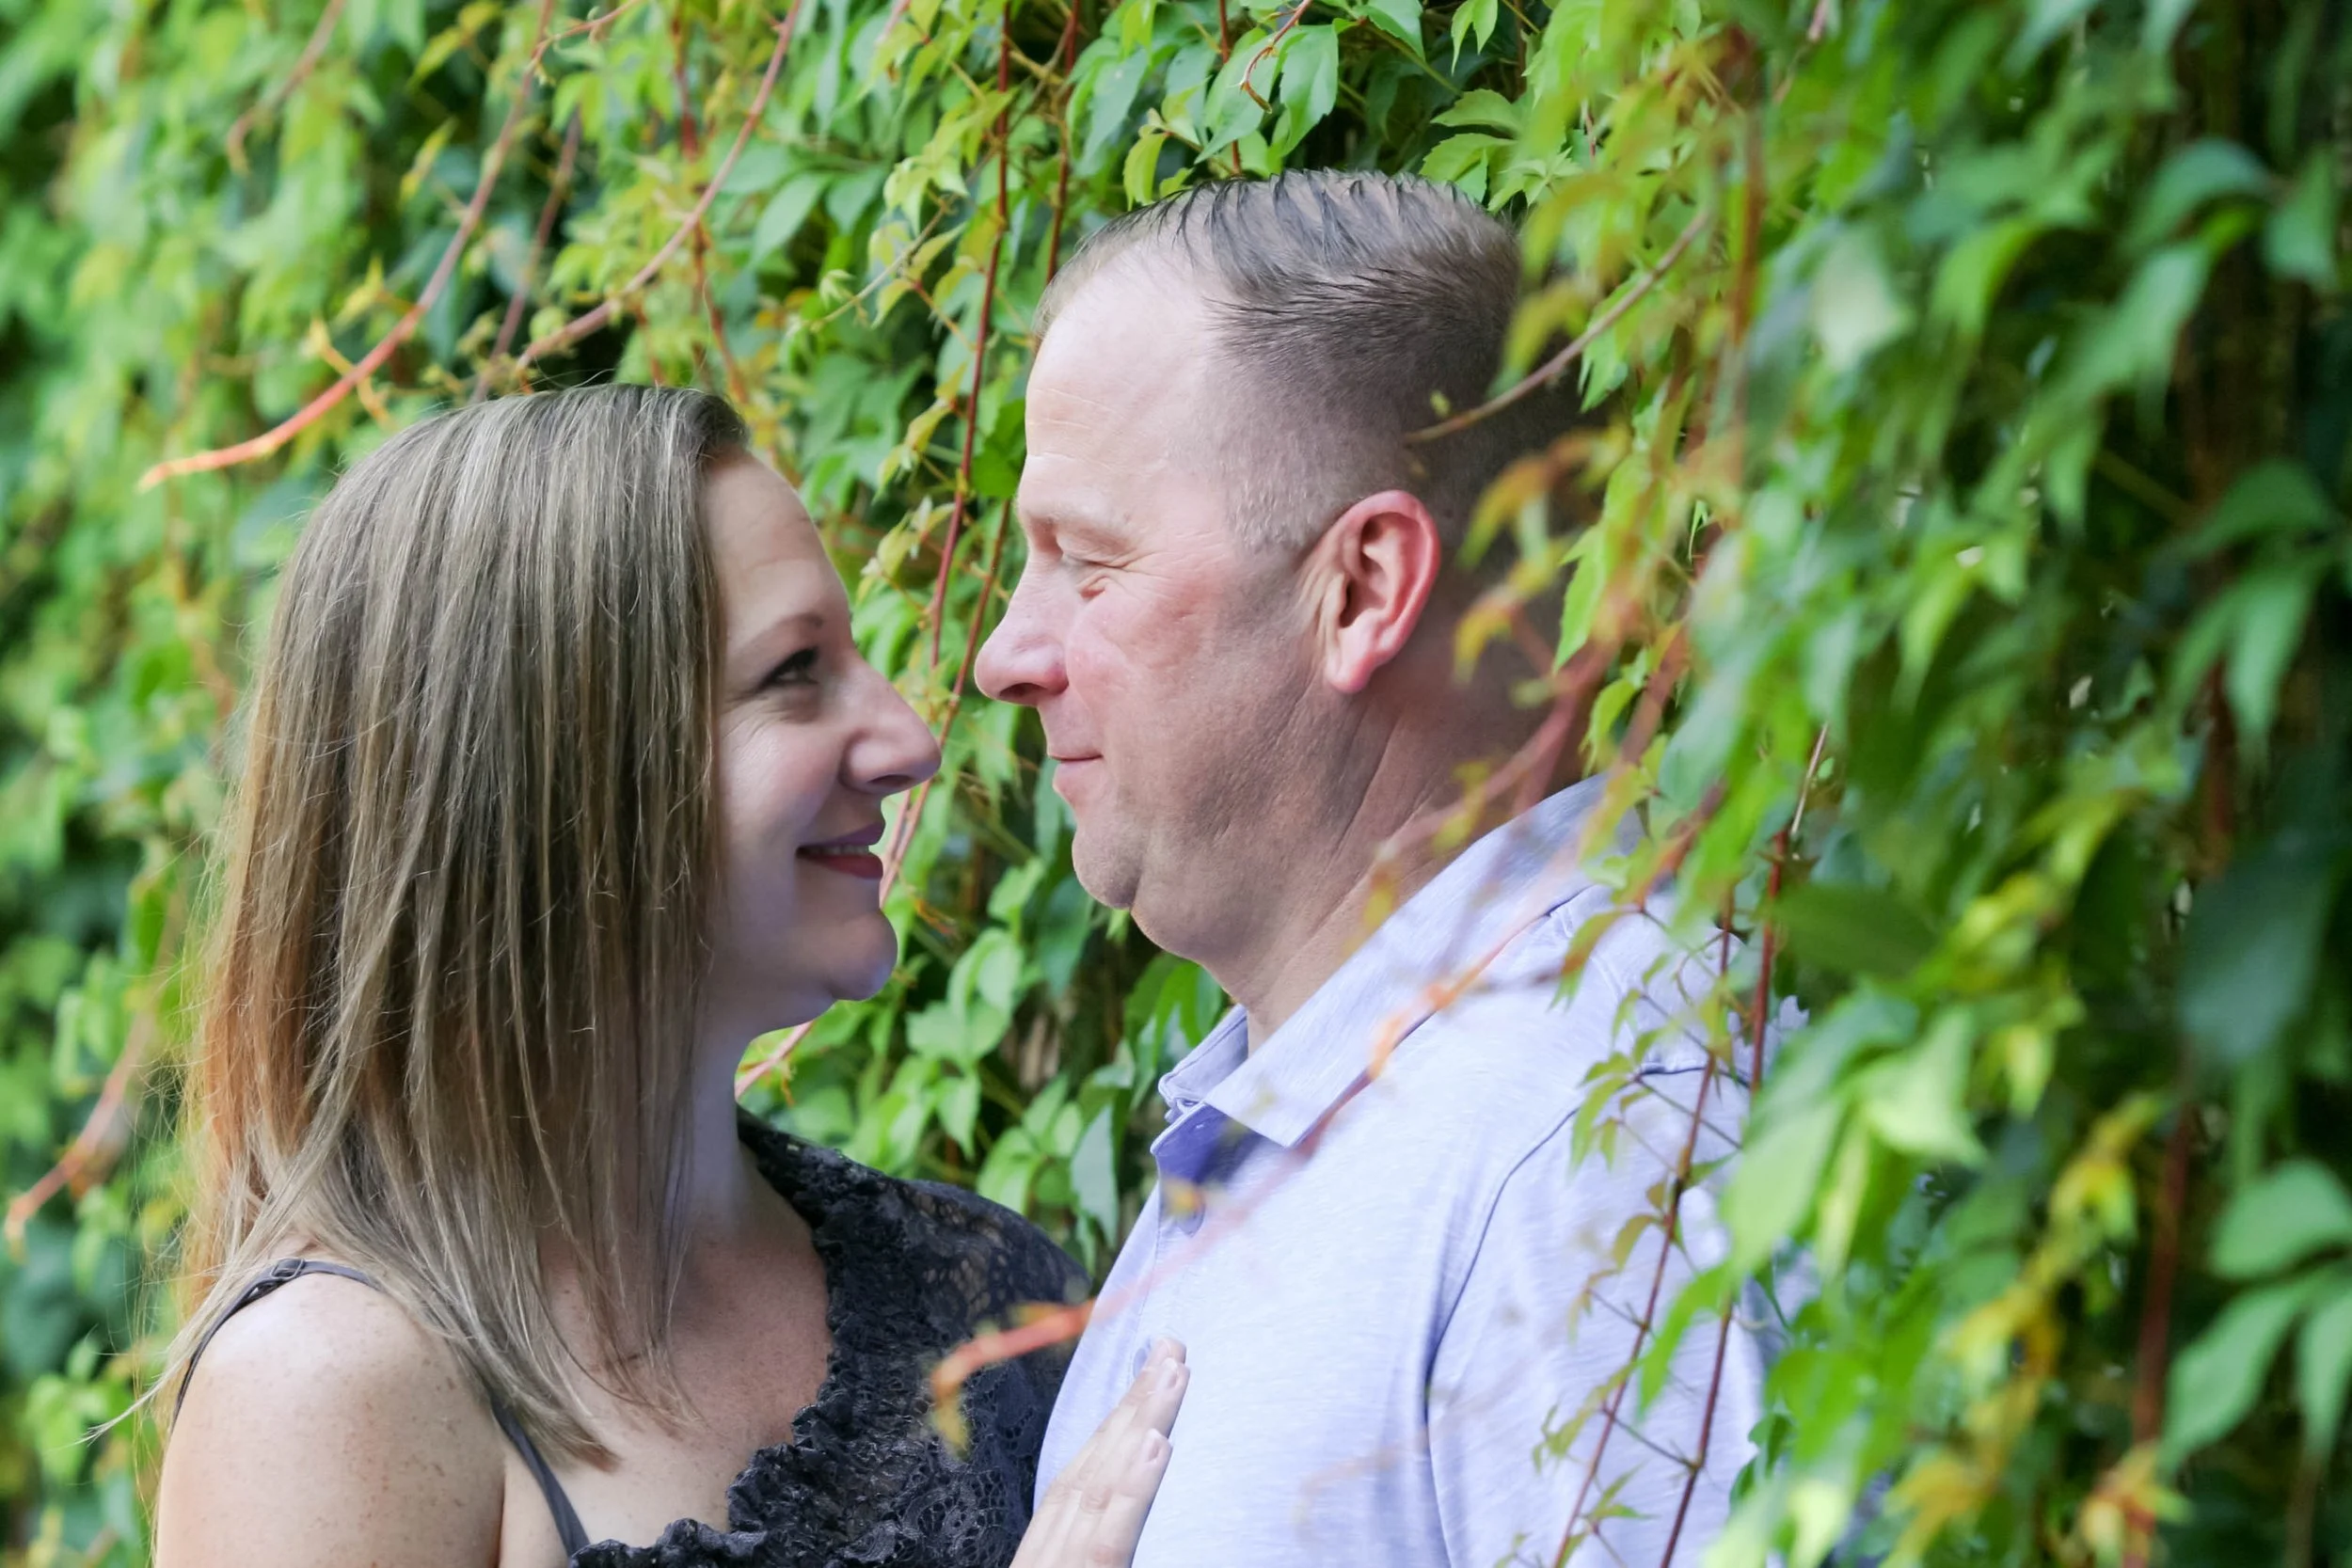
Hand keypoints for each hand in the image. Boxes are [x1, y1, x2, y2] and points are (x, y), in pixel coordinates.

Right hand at [1011, 1339, 1186, 1567]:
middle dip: (1132, 1404)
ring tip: (1173, 1373)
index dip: (1115, 1421)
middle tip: (1171, 1350)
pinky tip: (1158, 1445)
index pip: (1080, 1476)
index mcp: (1045, 1553)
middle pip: (1093, 1466)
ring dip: (1140, 1424)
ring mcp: (1062, 1567)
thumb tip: (1126, 1499)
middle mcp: (1049, 1551)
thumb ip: (1091, 1553)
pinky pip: (1108, 1541)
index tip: (1149, 1375)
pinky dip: (1133, 1489)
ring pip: (1102, 1486)